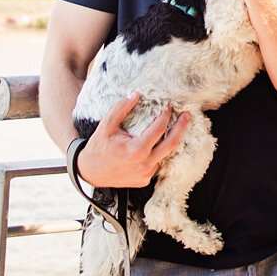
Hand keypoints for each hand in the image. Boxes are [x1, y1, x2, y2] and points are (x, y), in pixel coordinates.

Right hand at [71, 91, 187, 188]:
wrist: (89, 173)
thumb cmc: (98, 148)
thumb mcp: (106, 125)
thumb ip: (121, 108)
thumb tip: (135, 94)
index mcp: (136, 150)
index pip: (159, 129)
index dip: (165, 115)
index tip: (169, 106)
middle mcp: (144, 164)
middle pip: (171, 144)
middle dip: (181, 127)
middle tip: (187, 115)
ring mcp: (145, 175)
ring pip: (165, 155)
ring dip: (171, 140)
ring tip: (177, 127)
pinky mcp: (144, 181)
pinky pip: (157, 164)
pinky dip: (159, 152)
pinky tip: (160, 143)